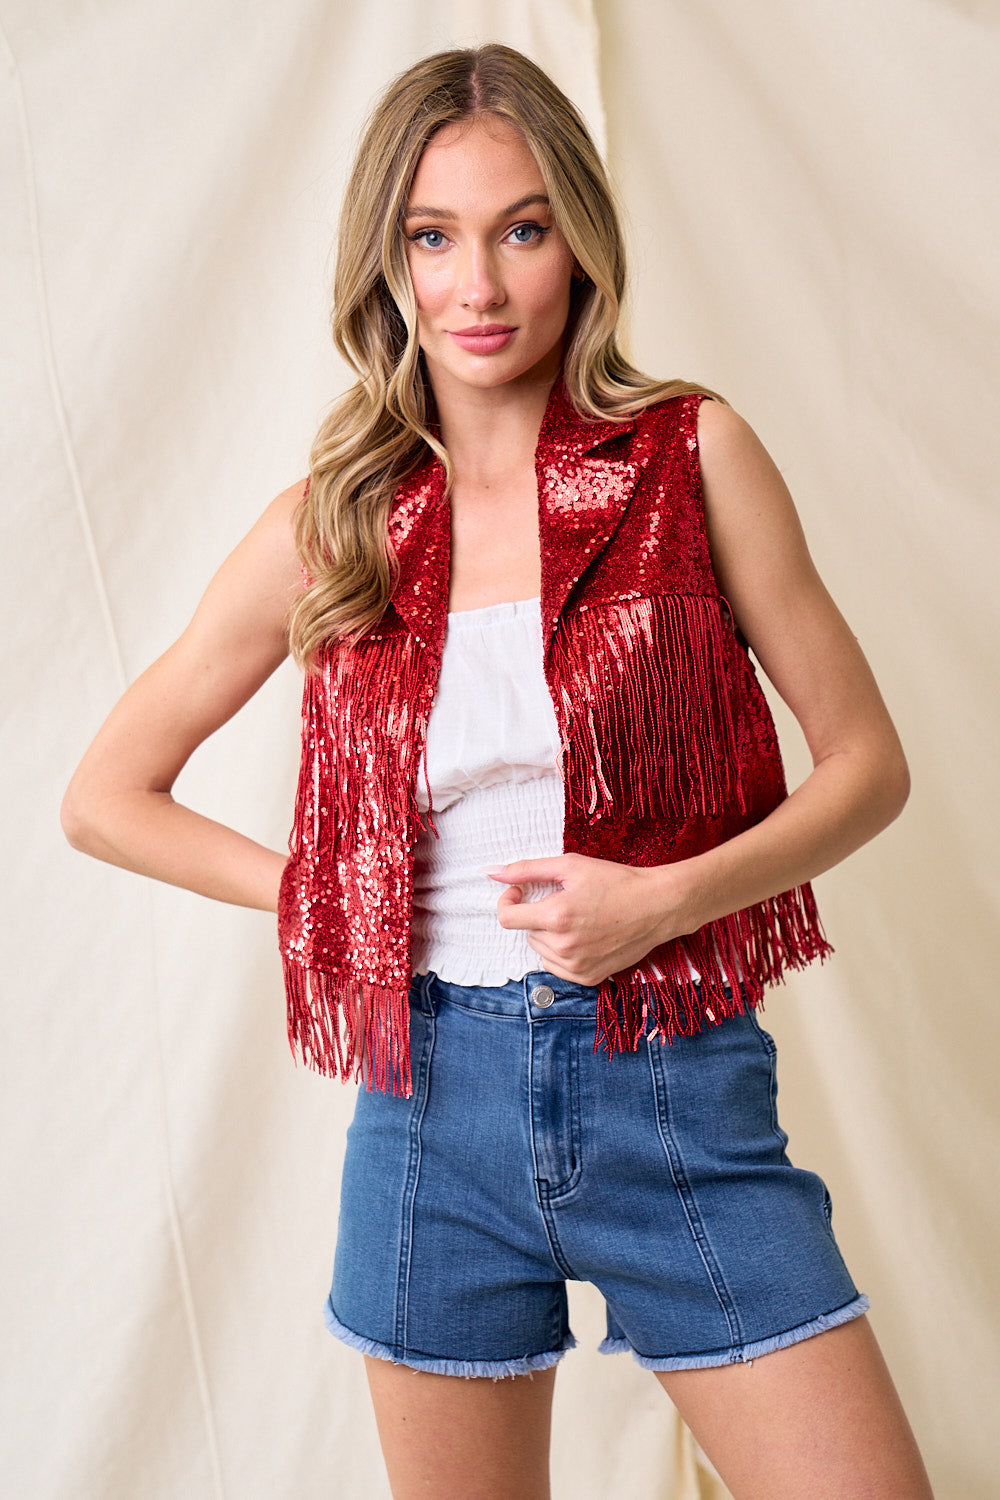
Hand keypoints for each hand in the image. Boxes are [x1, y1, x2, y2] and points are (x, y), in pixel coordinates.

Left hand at [486, 853, 689, 985]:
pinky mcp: (589, 978)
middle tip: (564, 901)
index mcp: (556, 917)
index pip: (507, 918)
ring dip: (548, 935)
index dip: (508, 901)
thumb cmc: (616, 881)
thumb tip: (491, 873)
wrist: (657, 906)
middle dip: (536, 916)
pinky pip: (557, 966)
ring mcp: (577, 966)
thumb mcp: (570, 865)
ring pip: (540, 950)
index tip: (520, 892)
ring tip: (577, 919)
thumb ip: (527, 869)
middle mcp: (564, 946)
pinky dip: (562, 952)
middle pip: (526, 933)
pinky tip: (583, 936)